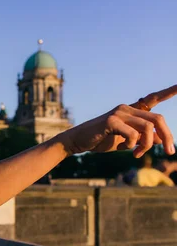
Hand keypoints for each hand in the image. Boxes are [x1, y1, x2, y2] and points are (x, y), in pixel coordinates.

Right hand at [59, 84, 176, 157]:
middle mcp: (127, 108)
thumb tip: (162, 139)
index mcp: (132, 111)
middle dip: (168, 136)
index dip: (169, 91)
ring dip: (148, 144)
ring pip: (148, 127)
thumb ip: (143, 138)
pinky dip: (133, 145)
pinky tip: (126, 148)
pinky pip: (133, 134)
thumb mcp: (126, 141)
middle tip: (171, 151)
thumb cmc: (101, 140)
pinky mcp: (111, 120)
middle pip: (158, 119)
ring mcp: (119, 113)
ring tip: (138, 154)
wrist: (78, 141)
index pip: (154, 98)